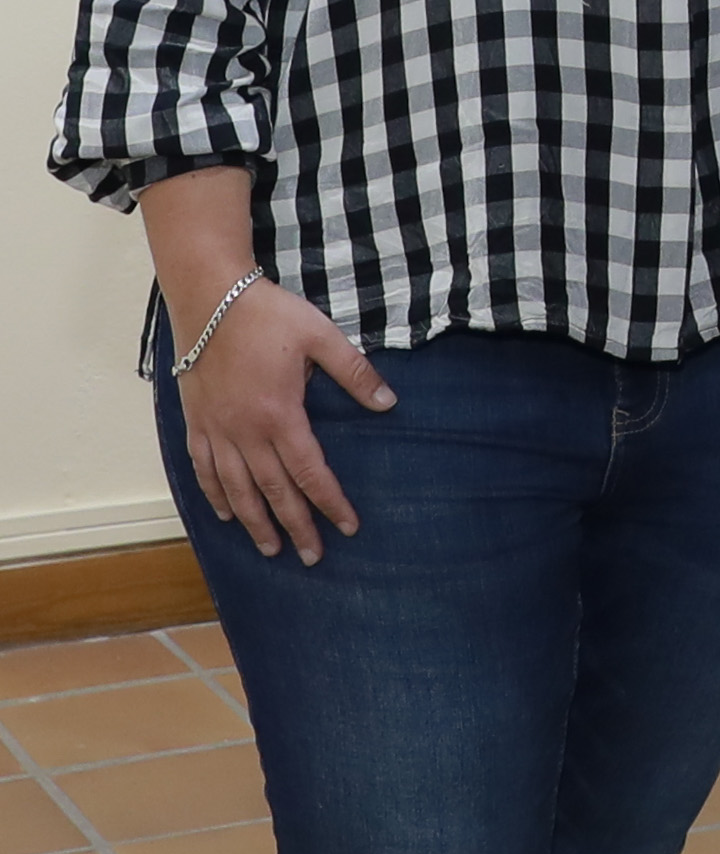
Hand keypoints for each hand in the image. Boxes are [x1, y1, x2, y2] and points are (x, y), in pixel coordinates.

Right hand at [172, 282, 394, 564]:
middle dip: (294, 526)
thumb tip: (390, 404)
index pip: (311, 473)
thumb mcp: (323, 337)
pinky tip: (225, 513)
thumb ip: (356, 373)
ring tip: (270, 548)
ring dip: (253, 522)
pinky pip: (203, 469)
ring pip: (235, 489)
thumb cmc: (269, 315)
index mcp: (281, 416)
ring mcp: (217, 430)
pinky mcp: (196, 422)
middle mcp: (246, 432)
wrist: (210, 297)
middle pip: (273, 492)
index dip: (330, 503)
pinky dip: (215, 495)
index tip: (348, 528)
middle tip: (311, 556)